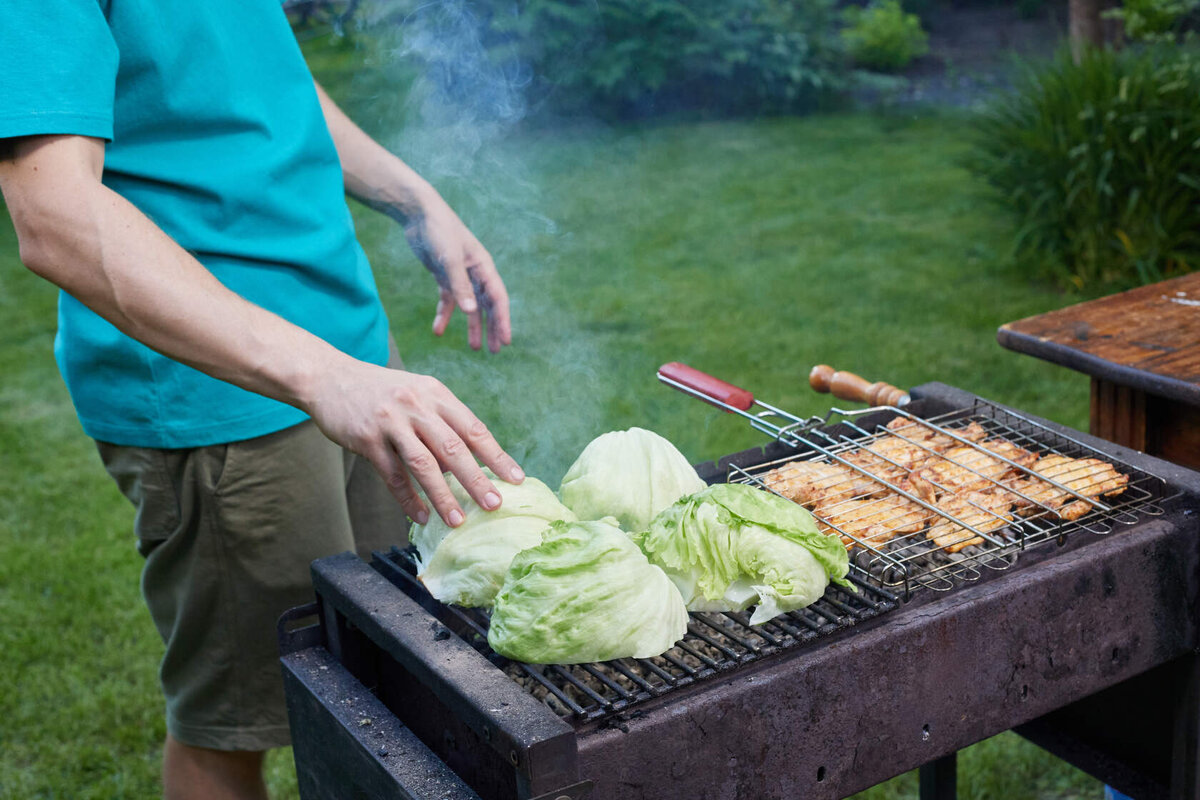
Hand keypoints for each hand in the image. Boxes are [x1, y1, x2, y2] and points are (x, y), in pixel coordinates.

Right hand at [306, 358, 523, 525]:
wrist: (331, 377)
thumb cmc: (383, 392)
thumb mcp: (418, 394)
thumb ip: (442, 422)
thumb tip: (469, 463)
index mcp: (436, 394)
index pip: (474, 428)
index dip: (496, 456)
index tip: (516, 479)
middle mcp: (417, 405)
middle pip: (453, 447)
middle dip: (476, 479)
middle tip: (494, 505)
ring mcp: (391, 421)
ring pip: (423, 463)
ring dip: (442, 495)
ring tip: (457, 520)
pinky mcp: (367, 439)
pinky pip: (392, 475)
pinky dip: (408, 498)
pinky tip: (420, 516)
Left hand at [403, 192, 511, 353]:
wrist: (419, 214)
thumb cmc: (439, 231)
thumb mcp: (450, 259)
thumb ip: (460, 286)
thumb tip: (470, 311)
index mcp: (484, 267)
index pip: (498, 299)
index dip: (503, 321)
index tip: (506, 341)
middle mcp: (475, 273)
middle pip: (487, 306)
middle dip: (492, 329)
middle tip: (495, 351)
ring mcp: (460, 275)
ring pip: (469, 307)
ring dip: (472, 326)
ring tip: (473, 348)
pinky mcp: (444, 275)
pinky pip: (447, 300)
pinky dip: (443, 315)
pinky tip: (438, 331)